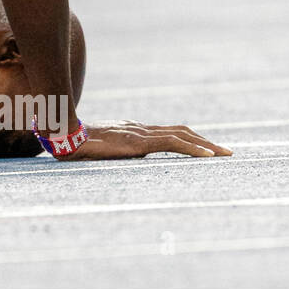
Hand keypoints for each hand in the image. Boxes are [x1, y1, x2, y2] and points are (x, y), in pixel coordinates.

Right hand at [59, 120, 231, 159]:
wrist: (63, 138)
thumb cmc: (74, 146)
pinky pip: (172, 143)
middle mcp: (139, 128)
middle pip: (180, 130)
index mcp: (132, 131)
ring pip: (181, 135)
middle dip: (204, 141)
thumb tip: (115, 160)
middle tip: (226, 152)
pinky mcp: (139, 142)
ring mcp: (140, 133)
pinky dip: (193, 149)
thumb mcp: (98, 150)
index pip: (168, 131)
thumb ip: (110, 152)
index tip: (206, 148)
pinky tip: (208, 157)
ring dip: (205, 145)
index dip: (189, 139)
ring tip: (224, 155)